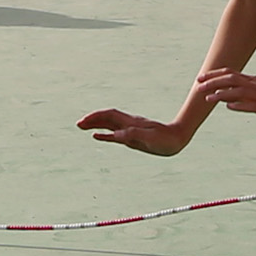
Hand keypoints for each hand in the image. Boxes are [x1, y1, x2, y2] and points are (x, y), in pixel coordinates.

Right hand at [78, 108, 194, 155]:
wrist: (178, 138)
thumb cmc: (166, 140)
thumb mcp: (151, 138)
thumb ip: (134, 135)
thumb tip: (116, 134)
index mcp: (131, 123)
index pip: (109, 116)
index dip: (95, 118)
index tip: (83, 122)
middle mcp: (128, 124)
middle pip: (106, 118)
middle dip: (92, 120)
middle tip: (78, 125)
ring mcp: (130, 129)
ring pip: (109, 124)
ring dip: (95, 124)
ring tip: (82, 127)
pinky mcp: (132, 137)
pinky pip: (114, 133)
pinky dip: (104, 134)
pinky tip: (97, 136)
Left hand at [193, 69, 255, 121]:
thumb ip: (248, 95)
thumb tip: (230, 102)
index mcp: (254, 81)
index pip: (230, 74)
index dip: (214, 75)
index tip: (200, 77)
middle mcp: (255, 86)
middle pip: (231, 80)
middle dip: (213, 82)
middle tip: (197, 85)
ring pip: (239, 92)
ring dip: (222, 94)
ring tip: (208, 98)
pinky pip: (253, 105)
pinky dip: (240, 105)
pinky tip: (229, 106)